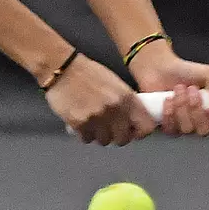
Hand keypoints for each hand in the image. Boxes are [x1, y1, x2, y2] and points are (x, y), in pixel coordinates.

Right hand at [44, 53, 158, 146]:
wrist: (62, 68)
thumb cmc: (87, 73)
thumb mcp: (115, 83)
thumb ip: (125, 102)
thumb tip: (131, 121)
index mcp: (127, 97)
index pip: (145, 127)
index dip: (139, 132)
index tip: (132, 131)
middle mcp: (115, 109)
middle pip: (123, 139)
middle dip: (116, 136)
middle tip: (108, 129)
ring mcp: (97, 117)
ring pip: (104, 141)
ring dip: (99, 135)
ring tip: (92, 123)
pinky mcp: (80, 123)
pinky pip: (87, 139)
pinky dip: (84, 134)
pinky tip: (81, 122)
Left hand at [129, 45, 208, 139]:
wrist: (161, 67)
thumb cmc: (186, 71)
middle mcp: (203, 120)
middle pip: (205, 130)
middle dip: (197, 109)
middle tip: (192, 90)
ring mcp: (185, 125)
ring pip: (187, 129)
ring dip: (182, 106)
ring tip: (179, 90)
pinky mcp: (169, 126)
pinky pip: (171, 129)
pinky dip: (169, 112)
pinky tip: (168, 100)